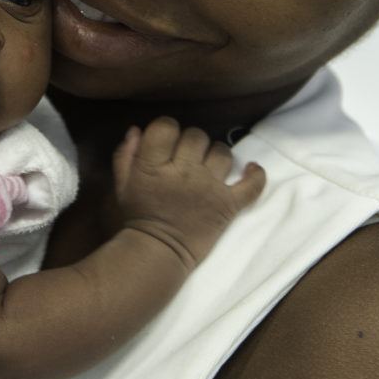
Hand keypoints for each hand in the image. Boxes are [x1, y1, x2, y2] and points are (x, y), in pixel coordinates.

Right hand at [112, 117, 263, 268]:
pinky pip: (251, 186)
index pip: (166, 126)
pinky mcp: (228, 206)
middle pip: (197, 135)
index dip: (167, 128)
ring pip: (222, 152)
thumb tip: (137, 129)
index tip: (166, 140)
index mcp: (154, 165)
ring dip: (216, 155)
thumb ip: (126, 155)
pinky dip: (256, 176)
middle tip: (186, 156)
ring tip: (209, 165)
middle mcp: (184, 172)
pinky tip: (252, 169)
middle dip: (191, 142)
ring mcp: (209, 188)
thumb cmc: (139, 216)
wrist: (158, 252)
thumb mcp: (122, 184)